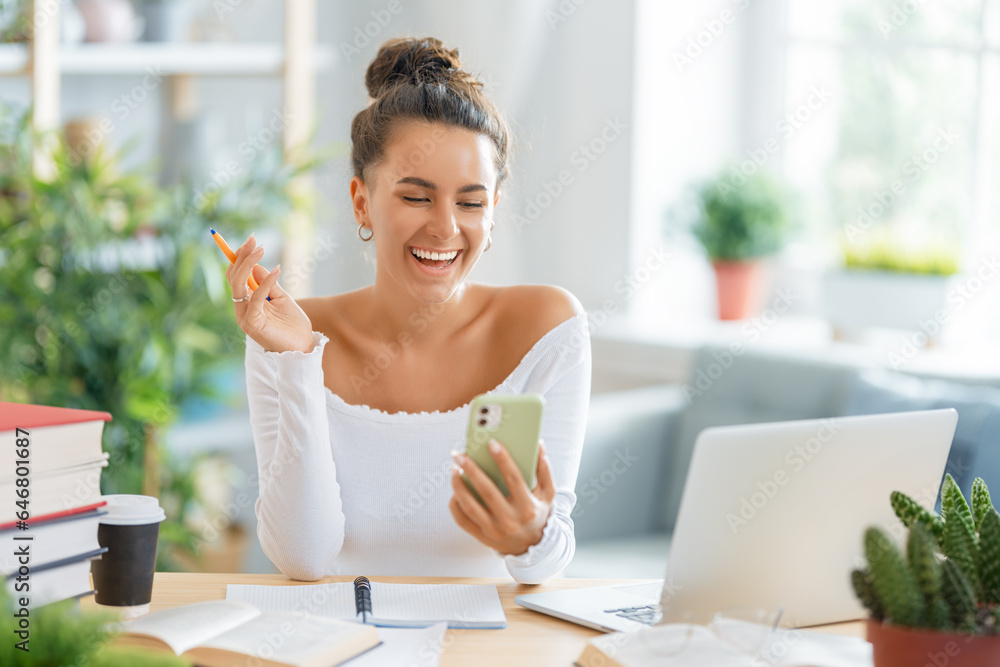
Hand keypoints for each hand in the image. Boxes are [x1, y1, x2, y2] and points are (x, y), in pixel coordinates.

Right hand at [226, 234, 313, 352]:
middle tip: (254, 240)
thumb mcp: (281, 298)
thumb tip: (257, 265)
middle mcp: (241, 308)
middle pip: (234, 277)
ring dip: (249, 264)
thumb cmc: (292, 324)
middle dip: (242, 256)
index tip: (251, 240)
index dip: (240, 257)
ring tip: (261, 249)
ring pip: (238, 284)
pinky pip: (256, 298)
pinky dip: (265, 282)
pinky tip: (276, 271)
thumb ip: (268, 284)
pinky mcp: (252, 323)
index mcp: (246, 302)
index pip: (236, 276)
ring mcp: (244, 316)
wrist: (302, 346)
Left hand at [449, 440, 555, 555]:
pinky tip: (454, 491)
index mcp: (527, 507)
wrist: (533, 547)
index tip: (491, 443)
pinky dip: (454, 504)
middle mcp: (510, 520)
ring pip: (470, 506)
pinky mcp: (482, 537)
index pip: (513, 478)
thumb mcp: (547, 494)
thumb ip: (544, 469)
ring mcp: (494, 530)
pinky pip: (462, 520)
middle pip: (487, 491)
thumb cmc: (538, 513)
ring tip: (454, 470)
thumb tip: (539, 444)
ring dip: (458, 486)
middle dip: (471, 470)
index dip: (503, 459)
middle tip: (459, 455)